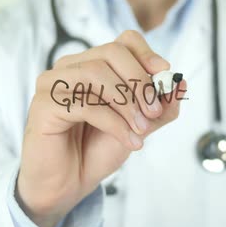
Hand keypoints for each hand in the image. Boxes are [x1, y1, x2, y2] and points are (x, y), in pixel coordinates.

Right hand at [17, 30, 186, 226]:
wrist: (68, 185)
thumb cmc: (96, 151)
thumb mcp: (138, 126)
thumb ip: (159, 107)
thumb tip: (181, 83)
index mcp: (92, 65)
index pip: (123, 42)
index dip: (146, 55)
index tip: (164, 76)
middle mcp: (70, 68)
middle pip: (111, 53)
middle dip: (139, 81)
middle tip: (154, 111)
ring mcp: (53, 83)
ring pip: (96, 73)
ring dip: (127, 103)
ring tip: (141, 129)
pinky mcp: (44, 104)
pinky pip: (84, 103)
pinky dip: (113, 122)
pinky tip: (128, 140)